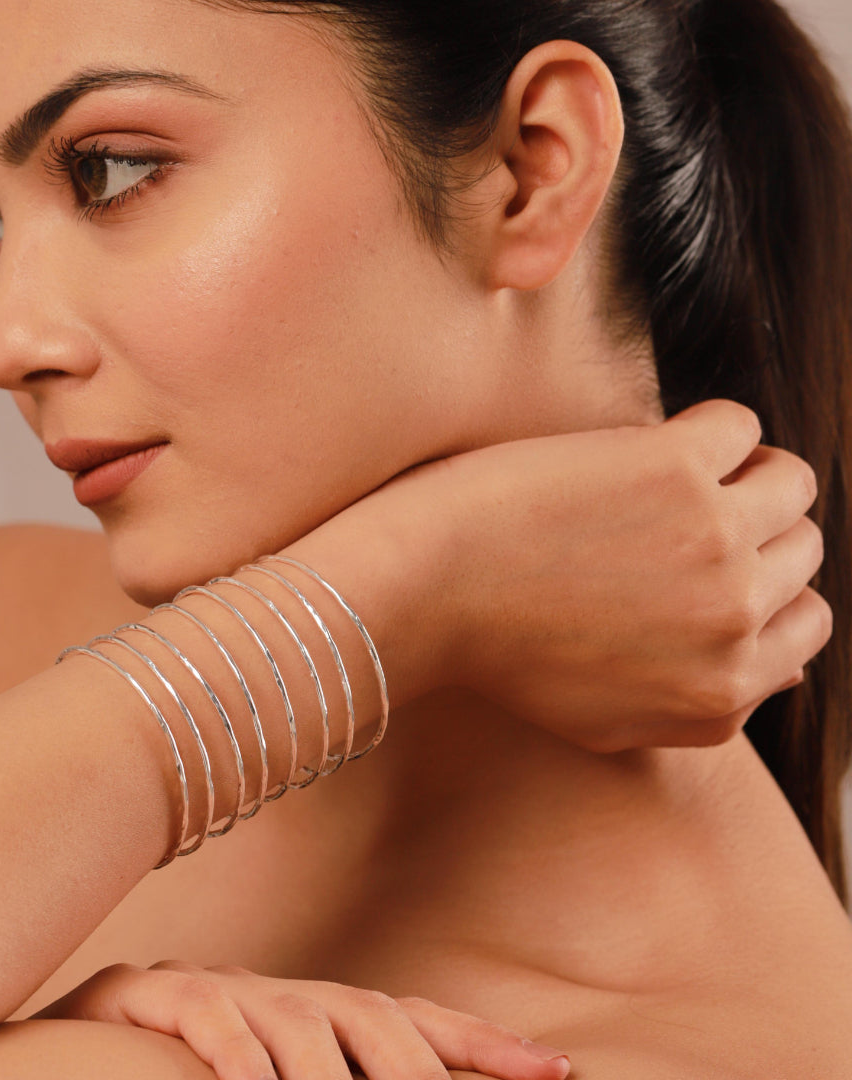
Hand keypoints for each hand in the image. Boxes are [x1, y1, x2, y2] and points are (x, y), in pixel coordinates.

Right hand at [31, 960, 571, 1079]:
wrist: (42, 1058)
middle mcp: (268, 994)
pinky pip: (204, 1019)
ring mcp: (209, 988)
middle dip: (424, 1064)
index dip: (478, 1045)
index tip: (555, 1072)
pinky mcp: (143, 996)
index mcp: (303, 1015)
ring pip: (295, 1019)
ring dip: (332, 1075)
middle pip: (366, 1012)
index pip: (407, 1020)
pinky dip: (237, 1051)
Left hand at [289, 399, 830, 751]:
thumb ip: (704, 706)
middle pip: (798, 549)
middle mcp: (734, 623)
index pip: (806, 626)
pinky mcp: (676, 471)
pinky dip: (705, 427)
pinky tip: (642, 446)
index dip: (763, 586)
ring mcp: (715, 543)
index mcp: (722, 693)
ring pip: (789, 484)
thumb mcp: (609, 719)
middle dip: (750, 527)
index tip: (711, 559)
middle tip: (679, 509)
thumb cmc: (496, 650)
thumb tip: (784, 667)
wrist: (420, 595)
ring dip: (742, 469)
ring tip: (673, 471)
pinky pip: (739, 428)